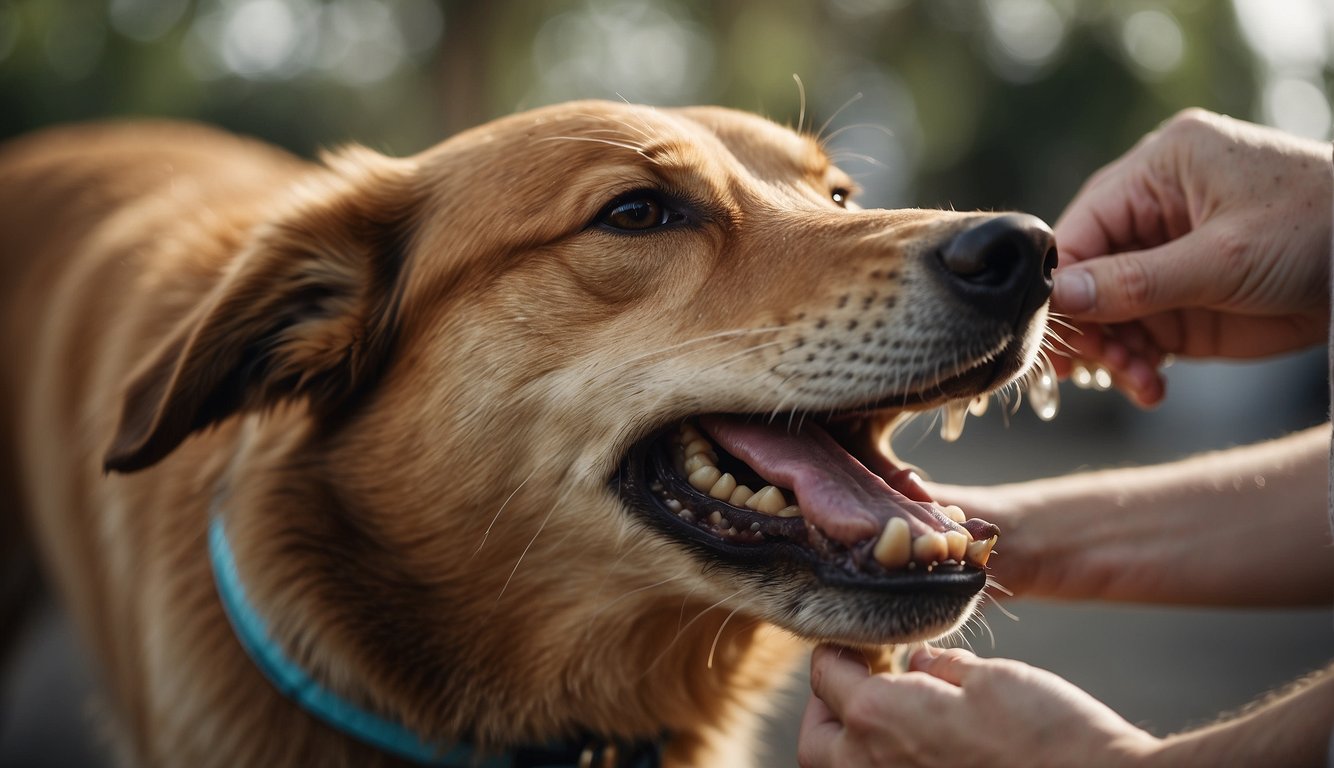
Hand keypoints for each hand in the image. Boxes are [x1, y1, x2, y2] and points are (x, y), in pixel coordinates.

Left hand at [799, 645, 1158, 767]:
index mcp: (878, 718)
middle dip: (829, 707)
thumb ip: (938, 668)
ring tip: (891, 719)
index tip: (863, 643)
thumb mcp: (990, 677)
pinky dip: (885, 767)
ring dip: (852, 745)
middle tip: (865, 683)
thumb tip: (914, 666)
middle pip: (818, 739)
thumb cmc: (1048, 733)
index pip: (827, 676)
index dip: (842, 650)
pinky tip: (920, 750)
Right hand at [1050, 108, 1331, 405]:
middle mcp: (1155, 208)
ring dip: (1114, 353)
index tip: (1056, 333)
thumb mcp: (1223, 259)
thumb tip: (1060, 296)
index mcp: (1158, 170)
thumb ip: (1136, 282)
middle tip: (1094, 369)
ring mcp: (1169, 256)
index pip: (1080, 228)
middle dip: (1090, 326)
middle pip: (1086, 272)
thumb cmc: (1319, 231)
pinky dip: (1136, 364)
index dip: (1061, 284)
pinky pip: (1138, 334)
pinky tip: (1149, 387)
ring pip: (1107, 311)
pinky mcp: (1185, 298)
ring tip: (1138, 380)